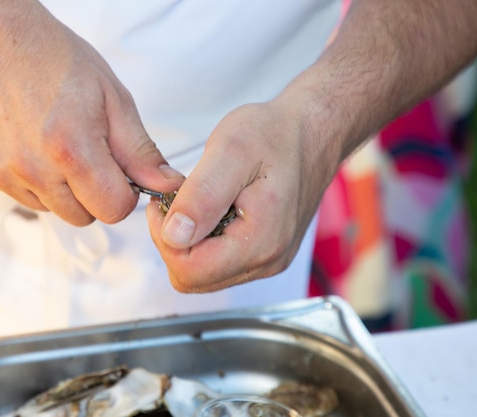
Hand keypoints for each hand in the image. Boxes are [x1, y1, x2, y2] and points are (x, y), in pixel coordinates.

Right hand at [0, 1, 183, 225]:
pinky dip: (35, 180)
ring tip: (58, 145)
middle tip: (89, 153)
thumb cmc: (54, 59)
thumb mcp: (112, 98)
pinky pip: (23, 196)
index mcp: (72, 149)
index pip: (114, 210)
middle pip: (83, 217)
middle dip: (94, 193)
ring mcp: (3, 173)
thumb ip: (141, 151)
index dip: (124, 192)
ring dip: (64, 189)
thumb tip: (168, 185)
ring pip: (53, 210)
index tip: (119, 170)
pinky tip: (33, 145)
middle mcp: (33, 169)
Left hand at [147, 98, 338, 291]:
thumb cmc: (276, 135)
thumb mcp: (230, 152)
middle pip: (195, 279)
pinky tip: (213, 209)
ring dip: (189, 241)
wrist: (312, 132)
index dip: (165, 239)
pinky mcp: (266, 253)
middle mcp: (267, 260)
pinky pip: (221, 264)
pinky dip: (205, 241)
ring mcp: (268, 260)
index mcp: (260, 241)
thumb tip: (175, 235)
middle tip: (179, 200)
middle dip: (174, 242)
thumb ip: (201, 196)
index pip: (190, 271)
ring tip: (198, 201)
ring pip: (205, 274)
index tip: (166, 204)